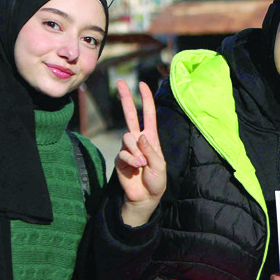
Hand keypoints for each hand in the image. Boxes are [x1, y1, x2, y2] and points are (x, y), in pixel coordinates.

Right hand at [114, 80, 166, 226]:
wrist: (144, 197)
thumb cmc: (156, 182)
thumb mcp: (160, 166)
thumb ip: (151, 151)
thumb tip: (139, 135)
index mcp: (150, 138)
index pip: (148, 115)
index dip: (146, 99)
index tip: (142, 84)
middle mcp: (138, 139)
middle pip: (130, 115)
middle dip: (126, 98)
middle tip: (120, 82)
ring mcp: (127, 148)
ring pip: (127, 137)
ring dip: (136, 152)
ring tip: (142, 164)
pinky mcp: (119, 158)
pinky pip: (123, 152)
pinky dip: (131, 160)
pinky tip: (136, 168)